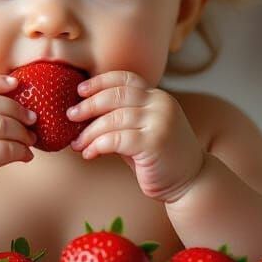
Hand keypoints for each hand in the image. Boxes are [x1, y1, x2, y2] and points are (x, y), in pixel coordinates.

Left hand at [66, 71, 205, 202]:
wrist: (191, 182)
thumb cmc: (159, 159)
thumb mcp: (141, 131)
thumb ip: (121, 118)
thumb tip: (83, 114)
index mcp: (158, 97)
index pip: (126, 79)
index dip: (100, 82)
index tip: (80, 91)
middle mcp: (161, 104)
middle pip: (116, 95)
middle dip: (88, 105)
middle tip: (70, 116)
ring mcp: (159, 122)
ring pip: (113, 119)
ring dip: (89, 132)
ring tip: (77, 144)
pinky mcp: (154, 143)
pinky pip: (116, 139)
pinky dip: (97, 146)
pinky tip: (89, 154)